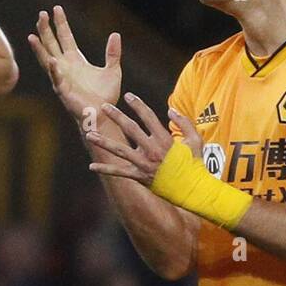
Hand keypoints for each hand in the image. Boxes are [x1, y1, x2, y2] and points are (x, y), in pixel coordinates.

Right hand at [29, 6, 120, 125]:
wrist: (103, 115)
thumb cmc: (106, 96)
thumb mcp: (113, 70)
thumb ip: (112, 53)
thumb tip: (115, 34)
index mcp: (76, 60)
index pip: (65, 36)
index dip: (60, 23)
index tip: (56, 8)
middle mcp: (65, 66)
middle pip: (52, 43)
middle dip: (46, 29)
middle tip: (42, 13)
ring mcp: (61, 78)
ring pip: (46, 59)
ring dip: (40, 48)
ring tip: (32, 36)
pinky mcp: (63, 91)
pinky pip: (57, 79)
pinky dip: (53, 70)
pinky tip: (50, 60)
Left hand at [87, 97, 201, 184]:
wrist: (192, 190)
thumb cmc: (195, 165)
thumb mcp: (196, 140)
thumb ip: (184, 123)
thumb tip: (170, 110)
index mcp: (165, 139)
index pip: (148, 117)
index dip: (137, 105)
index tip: (128, 96)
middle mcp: (152, 150)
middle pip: (130, 129)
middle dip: (116, 116)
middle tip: (103, 107)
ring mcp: (144, 164)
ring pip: (120, 150)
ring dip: (103, 142)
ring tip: (89, 134)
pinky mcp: (140, 177)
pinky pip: (120, 172)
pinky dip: (106, 170)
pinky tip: (92, 167)